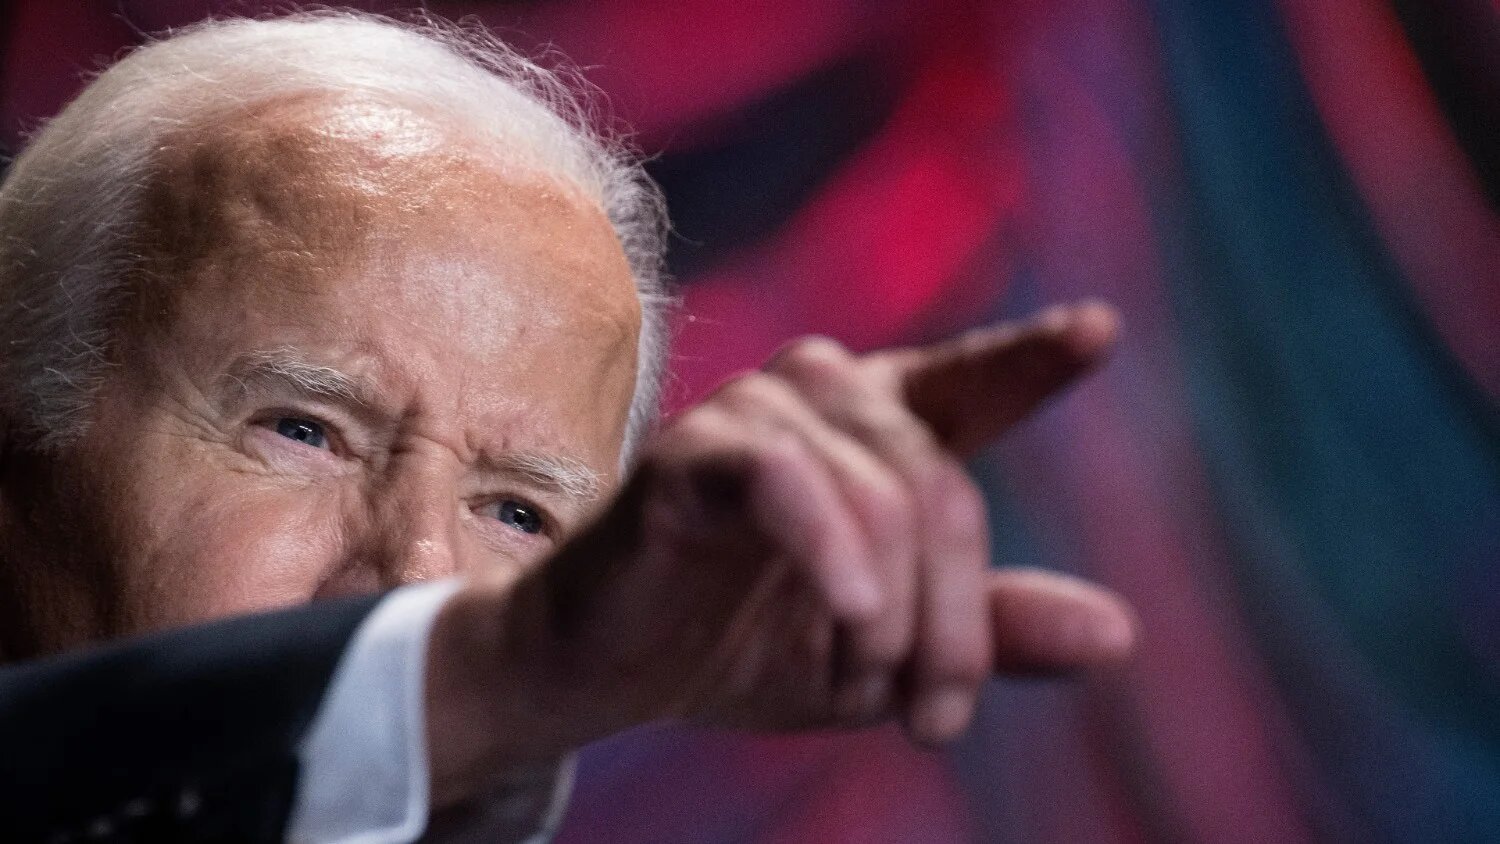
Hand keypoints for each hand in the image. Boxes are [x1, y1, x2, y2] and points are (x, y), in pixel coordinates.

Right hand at [425, 301, 1136, 806]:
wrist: (610, 672)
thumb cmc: (743, 642)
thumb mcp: (886, 654)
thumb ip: (991, 633)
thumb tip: (1119, 635)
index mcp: (877, 434)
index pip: (968, 386)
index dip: (1031, 360)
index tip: (1098, 332)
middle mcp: (824, 400)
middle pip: (943, 488)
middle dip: (955, 623)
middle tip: (932, 721)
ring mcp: (756, 416)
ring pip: (883, 492)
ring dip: (891, 612)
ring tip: (863, 685)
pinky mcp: (691, 455)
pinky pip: (789, 482)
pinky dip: (831, 554)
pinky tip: (852, 617)